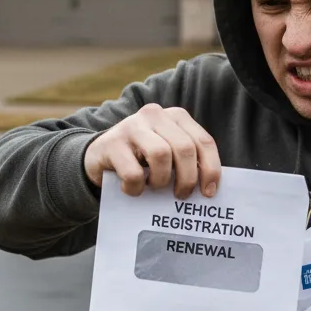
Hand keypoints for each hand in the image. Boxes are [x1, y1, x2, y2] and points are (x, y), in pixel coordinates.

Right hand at [84, 104, 220, 199]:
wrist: (100, 157)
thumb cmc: (142, 160)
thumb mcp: (168, 154)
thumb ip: (187, 161)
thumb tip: (208, 187)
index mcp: (176, 116)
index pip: (203, 142)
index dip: (211, 169)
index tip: (208, 192)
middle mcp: (155, 115)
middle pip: (185, 149)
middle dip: (187, 178)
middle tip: (181, 195)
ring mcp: (132, 126)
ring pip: (161, 155)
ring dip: (161, 180)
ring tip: (154, 187)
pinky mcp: (112, 143)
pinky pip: (132, 172)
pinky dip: (136, 188)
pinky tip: (133, 189)